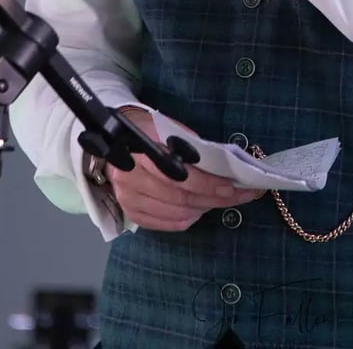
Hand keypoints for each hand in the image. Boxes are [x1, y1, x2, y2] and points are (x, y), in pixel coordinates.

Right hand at [107, 106, 259, 230]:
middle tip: (237, 197)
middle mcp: (130, 177)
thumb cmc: (149, 130)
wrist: (116, 140)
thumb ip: (192, 147)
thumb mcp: (169, 129)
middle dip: (213, 199)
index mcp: (140, 151)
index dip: (208, 184)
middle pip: (180, 197)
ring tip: (219, 201)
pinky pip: (165, 224)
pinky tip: (198, 210)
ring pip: (174, 213)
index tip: (232, 187)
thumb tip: (223, 166)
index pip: (180, 175)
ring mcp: (128, 198)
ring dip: (202, 209)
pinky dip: (186, 219)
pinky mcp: (130, 212)